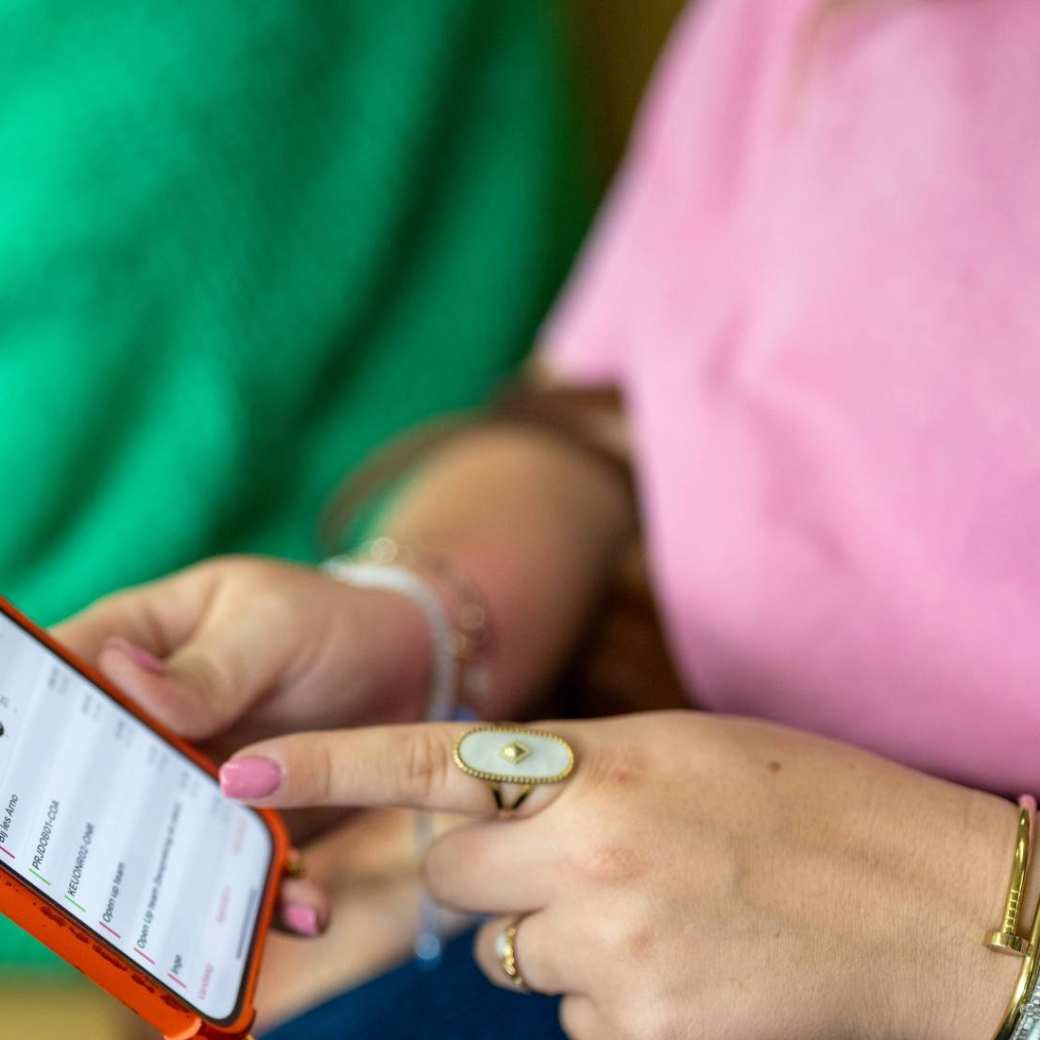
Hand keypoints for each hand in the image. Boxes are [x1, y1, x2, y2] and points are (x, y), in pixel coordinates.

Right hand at [53, 556, 433, 937]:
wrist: (409, 664)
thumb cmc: (330, 620)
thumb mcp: (272, 625)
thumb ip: (207, 666)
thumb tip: (119, 673)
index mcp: (137, 643)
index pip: (60, 683)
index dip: (37, 731)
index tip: (40, 783)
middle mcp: (151, 721)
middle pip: (95, 781)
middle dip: (102, 828)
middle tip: (125, 867)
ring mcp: (195, 777)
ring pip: (163, 840)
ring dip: (187, 881)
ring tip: (229, 909)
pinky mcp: (246, 820)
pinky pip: (238, 867)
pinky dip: (266, 894)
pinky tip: (304, 903)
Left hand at [218, 711, 1023, 1039]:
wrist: (922, 903)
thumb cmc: (806, 800)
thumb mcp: (679, 747)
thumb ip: (573, 769)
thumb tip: (489, 810)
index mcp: (597, 764)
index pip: (430, 760)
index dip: (327, 763)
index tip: (240, 771)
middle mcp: (587, 854)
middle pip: (452, 872)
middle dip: (486, 867)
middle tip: (567, 853)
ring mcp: (610, 950)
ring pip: (507, 953)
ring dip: (553, 932)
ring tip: (657, 906)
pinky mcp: (639, 1030)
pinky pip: (569, 1014)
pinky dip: (606, 991)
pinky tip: (682, 960)